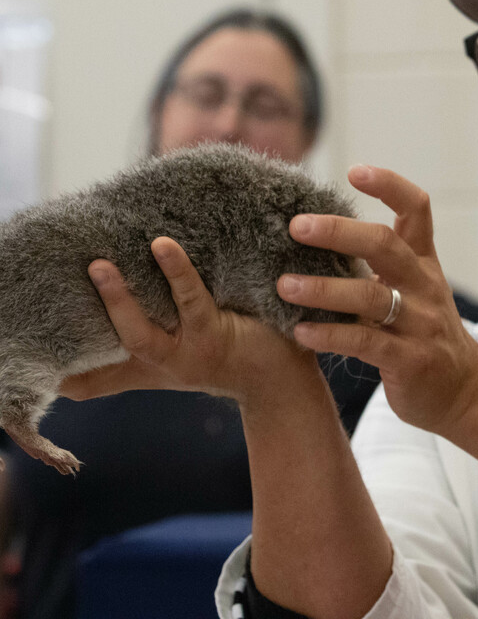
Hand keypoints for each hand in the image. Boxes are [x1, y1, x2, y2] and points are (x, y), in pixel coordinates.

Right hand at [61, 236, 317, 411]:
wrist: (286, 380)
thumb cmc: (240, 353)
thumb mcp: (191, 351)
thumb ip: (160, 335)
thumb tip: (142, 293)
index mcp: (155, 366)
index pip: (100, 379)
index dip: (70, 377)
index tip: (42, 372)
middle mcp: (166, 365)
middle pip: (118, 344)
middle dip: (97, 311)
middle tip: (82, 270)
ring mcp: (188, 354)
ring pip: (141, 332)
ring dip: (120, 298)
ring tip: (100, 264)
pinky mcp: (214, 337)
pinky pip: (190, 301)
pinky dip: (176, 272)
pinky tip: (163, 247)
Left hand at [277, 165, 477, 434]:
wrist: (465, 390)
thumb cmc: (425, 334)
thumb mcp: (414, 290)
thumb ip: (379, 265)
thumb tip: (320, 234)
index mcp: (423, 263)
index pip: (416, 209)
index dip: (389, 185)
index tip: (354, 171)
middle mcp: (424, 286)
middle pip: (385, 245)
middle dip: (339, 232)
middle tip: (296, 227)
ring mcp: (419, 323)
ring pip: (371, 296)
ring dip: (324, 289)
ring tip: (284, 285)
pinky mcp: (410, 360)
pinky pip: (365, 342)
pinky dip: (330, 335)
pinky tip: (300, 331)